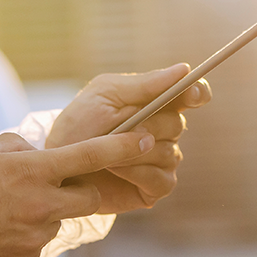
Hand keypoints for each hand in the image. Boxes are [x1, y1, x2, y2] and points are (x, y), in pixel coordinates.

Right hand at [0, 129, 154, 256]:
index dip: (123, 144)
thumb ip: (19, 146)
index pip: (90, 154)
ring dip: (47, 208)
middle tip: (63, 177)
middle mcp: (43, 205)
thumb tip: (39, 152)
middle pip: (90, 194)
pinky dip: (26, 230)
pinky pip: (39, 240)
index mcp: (33, 171)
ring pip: (61, 217)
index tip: (147, 136)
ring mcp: (37, 237)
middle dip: (87, 184)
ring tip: (5, 205)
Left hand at [46, 65, 211, 213]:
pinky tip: (115, 167)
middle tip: (118, 127)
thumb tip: (183, 70)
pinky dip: (136, 172)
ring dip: (133, 150)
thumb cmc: (79, 124)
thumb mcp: (104, 95)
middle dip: (146, 124)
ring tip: (106, 150)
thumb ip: (143, 84)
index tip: (192, 94)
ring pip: (168, 152)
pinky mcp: (156, 186)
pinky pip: (162, 179)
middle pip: (176, 123)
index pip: (191, 94)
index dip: (197, 93)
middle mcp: (164, 130)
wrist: (59, 164)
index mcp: (154, 101)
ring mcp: (162, 158)